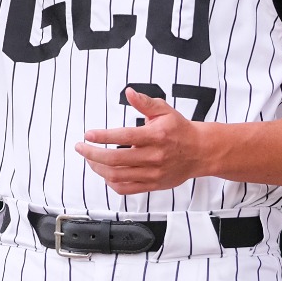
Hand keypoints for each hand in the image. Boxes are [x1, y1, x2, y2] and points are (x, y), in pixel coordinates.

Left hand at [75, 89, 212, 195]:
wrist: (200, 152)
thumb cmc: (180, 130)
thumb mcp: (164, 111)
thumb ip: (145, 102)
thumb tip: (129, 92)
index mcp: (156, 136)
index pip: (124, 136)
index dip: (103, 136)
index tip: (88, 134)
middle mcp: (154, 156)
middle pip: (116, 159)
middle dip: (92, 154)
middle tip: (81, 147)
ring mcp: (153, 173)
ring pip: (118, 175)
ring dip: (98, 168)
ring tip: (90, 159)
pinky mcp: (153, 184)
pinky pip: (126, 188)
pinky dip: (110, 182)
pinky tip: (105, 172)